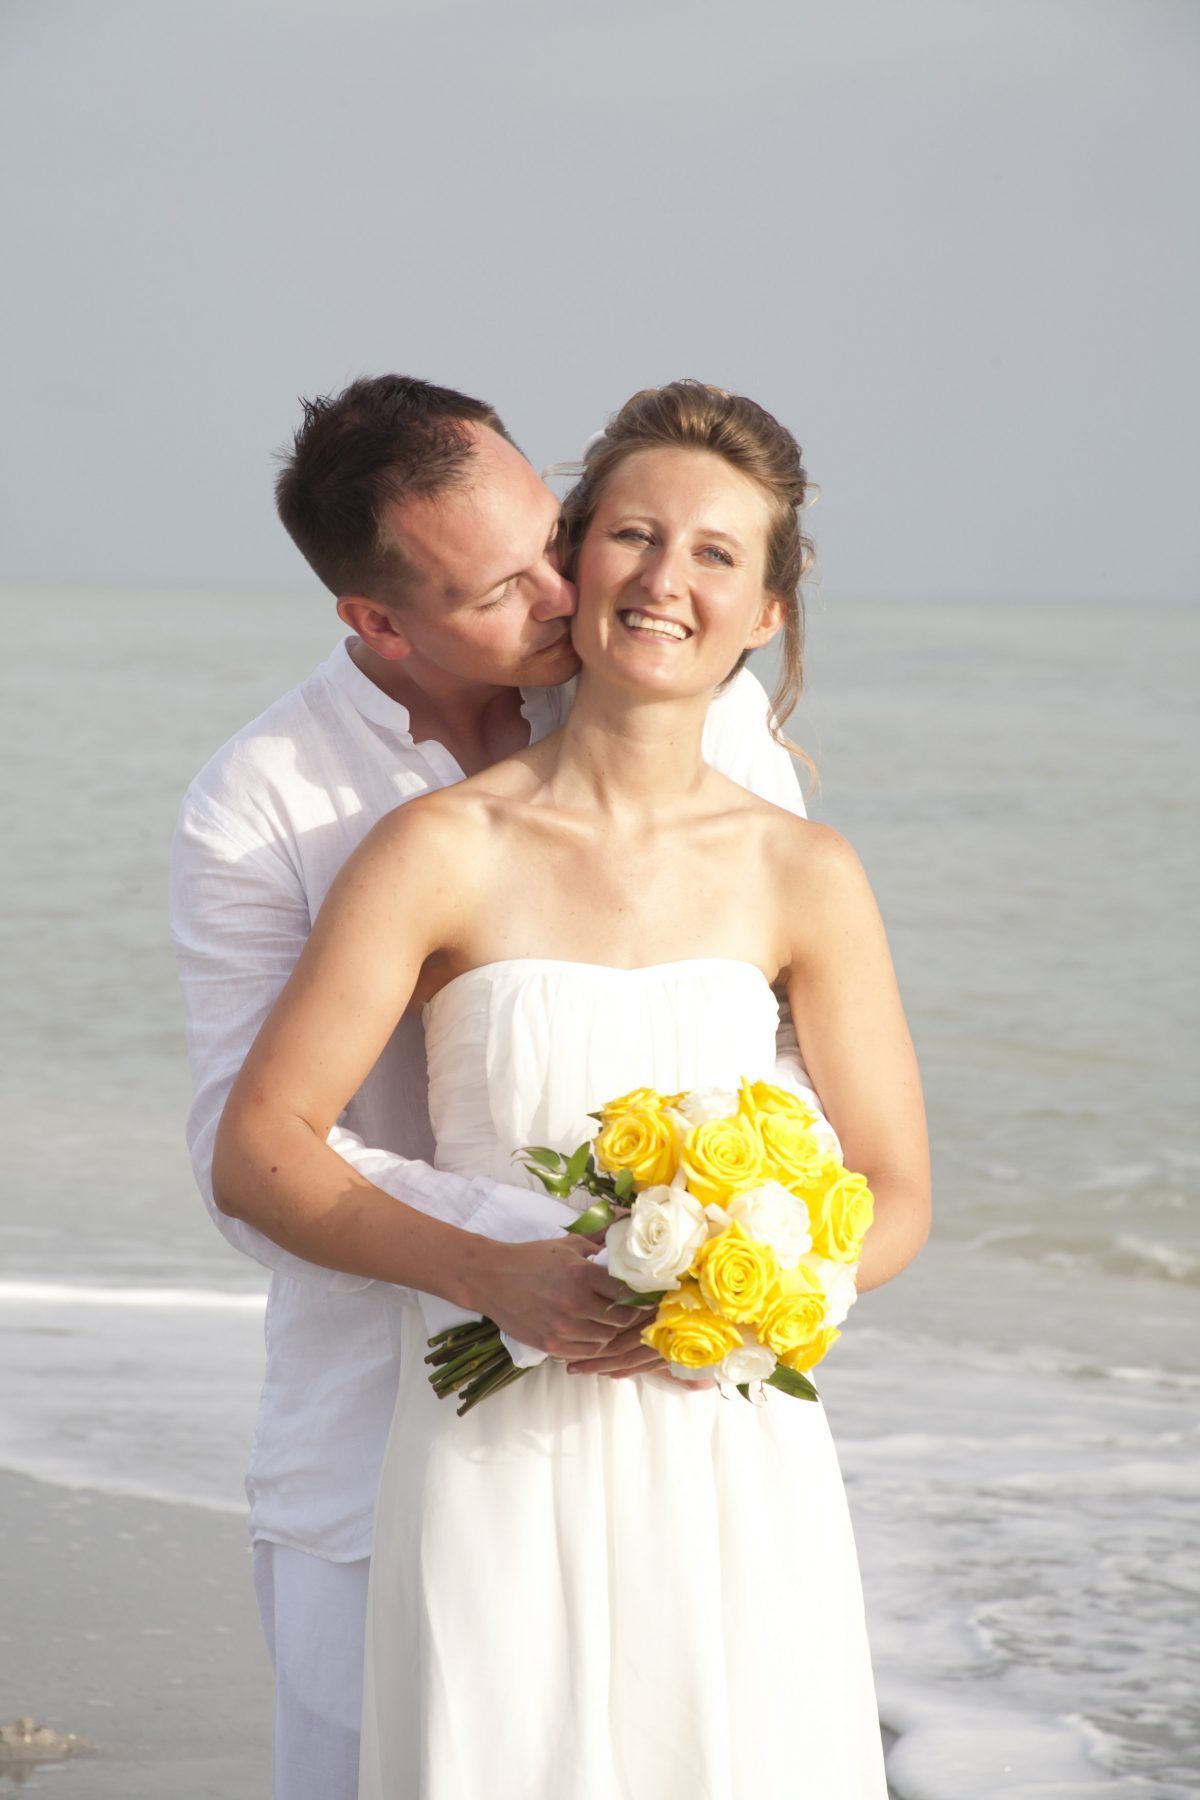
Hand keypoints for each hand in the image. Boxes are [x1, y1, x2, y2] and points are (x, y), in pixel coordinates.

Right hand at [471, 1236, 648, 1359]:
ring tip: (605, 1320)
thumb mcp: (567, 1246)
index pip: (625, 1292)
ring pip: (605, 1338)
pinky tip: (589, 1332)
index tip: (642, 1295)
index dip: (637, 1295)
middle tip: (626, 1309)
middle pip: (620, 1319)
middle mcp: (574, 1302)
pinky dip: (592, 1344)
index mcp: (581, 1274)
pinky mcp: (550, 1345)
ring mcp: (562, 1328)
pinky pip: (586, 1352)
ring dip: (609, 1330)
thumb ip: (599, 1245)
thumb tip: (625, 1240)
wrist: (491, 1279)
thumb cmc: (532, 1259)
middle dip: (626, 1315)